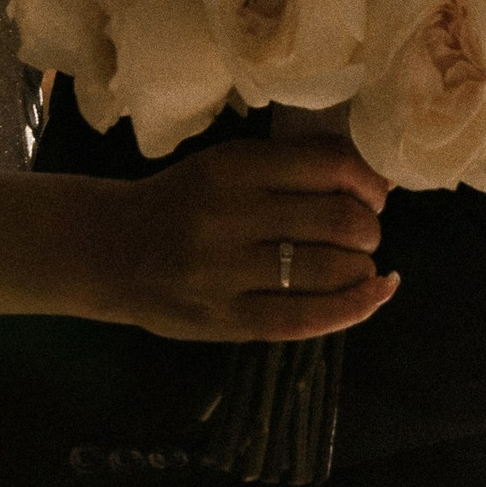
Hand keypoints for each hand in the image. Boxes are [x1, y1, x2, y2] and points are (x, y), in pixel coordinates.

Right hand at [104, 138, 394, 345]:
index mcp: (232, 167)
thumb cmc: (180, 200)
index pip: (328, 165)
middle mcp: (230, 217)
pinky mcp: (226, 322)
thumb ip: (289, 167)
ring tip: (358, 264)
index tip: (375, 192)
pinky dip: (354, 308)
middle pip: (338, 220)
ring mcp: (226, 274)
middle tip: (364, 231)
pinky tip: (374, 294)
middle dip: (369, 228)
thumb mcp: (225, 164)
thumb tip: (372, 182)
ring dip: (362, 267)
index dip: (369, 180)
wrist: (110, 250)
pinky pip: (306, 319)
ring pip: (329, 270)